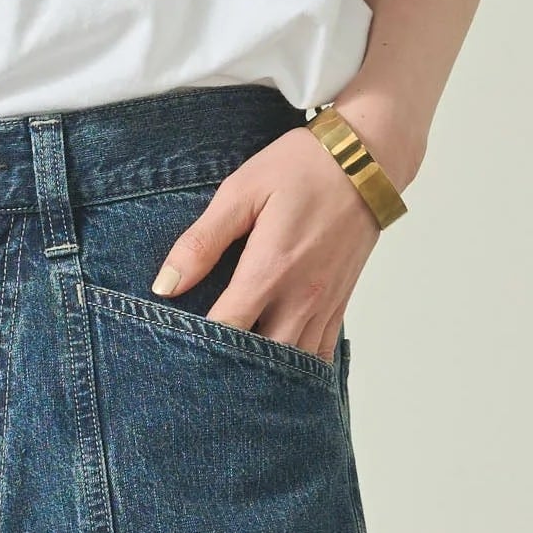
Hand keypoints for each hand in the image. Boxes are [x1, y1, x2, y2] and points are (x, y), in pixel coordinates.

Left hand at [148, 120, 391, 361]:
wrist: (367, 159)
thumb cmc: (301, 167)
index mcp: (269, 270)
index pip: (227, 331)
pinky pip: (320, 355)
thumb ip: (202, 241)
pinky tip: (276, 369)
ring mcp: (323, 304)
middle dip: (229, 367)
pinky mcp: (339, 303)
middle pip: (262, 361)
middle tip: (199, 366)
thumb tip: (165, 285)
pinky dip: (297, 368)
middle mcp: (300, 297)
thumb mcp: (241, 191)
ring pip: (292, 365)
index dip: (196, 346)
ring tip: (232, 373)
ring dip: (264, 372)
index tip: (174, 347)